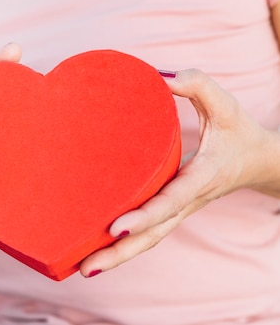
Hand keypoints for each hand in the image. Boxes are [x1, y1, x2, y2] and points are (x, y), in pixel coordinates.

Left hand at [79, 68, 278, 276]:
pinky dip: (126, 248)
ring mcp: (180, 210)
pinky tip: (97, 254)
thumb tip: (162, 76)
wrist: (260, 162)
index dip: (145, 216)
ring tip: (83, 268)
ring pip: (149, 240)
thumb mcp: (226, 105)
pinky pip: (149, 234)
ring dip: (119, 258)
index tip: (116, 227)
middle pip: (154, 234)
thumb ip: (198, 86)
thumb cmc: (239, 132)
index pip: (171, 201)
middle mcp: (188, 200)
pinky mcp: (172, 210)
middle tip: (86, 265)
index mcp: (202, 178)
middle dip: (121, 253)